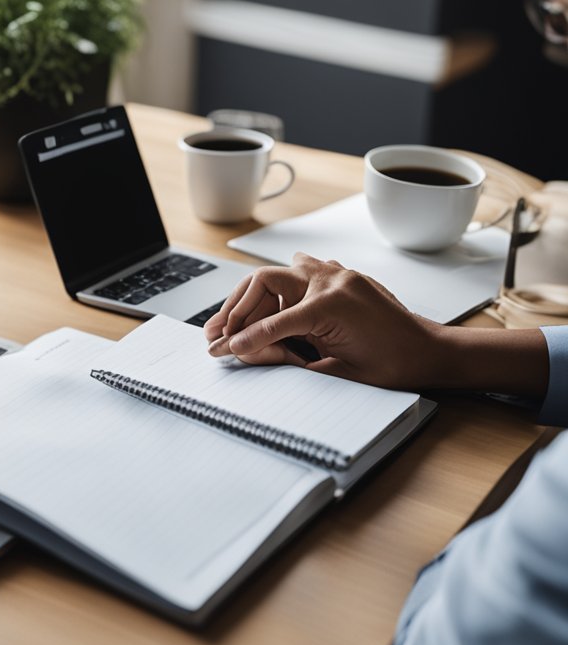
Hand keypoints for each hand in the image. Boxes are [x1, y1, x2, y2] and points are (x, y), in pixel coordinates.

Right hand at [202, 253, 442, 389]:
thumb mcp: (336, 372)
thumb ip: (287, 359)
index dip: (241, 339)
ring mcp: (337, 274)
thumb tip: (246, 352)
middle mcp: (331, 280)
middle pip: (263, 283)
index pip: (270, 322)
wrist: (430, 352)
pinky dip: (277, 287)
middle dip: (235, 309)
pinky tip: (266, 304)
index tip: (221, 351)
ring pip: (277, 273)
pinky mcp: (341, 277)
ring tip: (231, 322)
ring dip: (251, 296)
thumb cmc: (394, 365)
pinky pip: (299, 271)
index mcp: (330, 304)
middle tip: (214, 332)